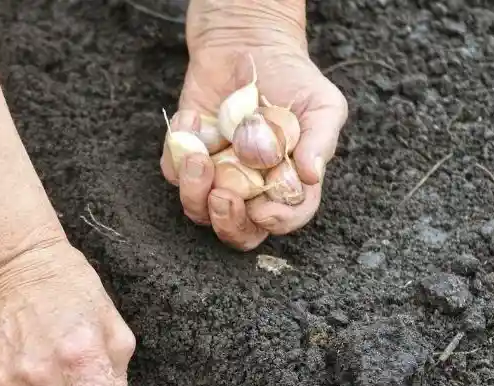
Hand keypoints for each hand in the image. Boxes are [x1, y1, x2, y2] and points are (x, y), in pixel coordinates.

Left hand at [160, 0, 347, 249]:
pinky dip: (177, 149)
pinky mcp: (185, 159)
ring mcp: (215, 177)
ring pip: (197, 210)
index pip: (286, 217)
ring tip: (198, 159)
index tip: (264, 209)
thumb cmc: (293, 80)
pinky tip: (193, 117)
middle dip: (227, 222)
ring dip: (194, 191)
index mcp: (286, 184)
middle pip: (237, 231)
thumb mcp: (322, 105)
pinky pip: (171, 172)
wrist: (249, 45)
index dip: (277, 221)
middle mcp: (250, 189)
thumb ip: (320, 141)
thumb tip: (311, 176)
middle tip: (224, 197)